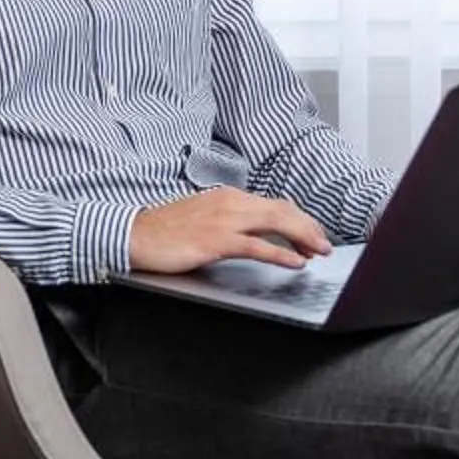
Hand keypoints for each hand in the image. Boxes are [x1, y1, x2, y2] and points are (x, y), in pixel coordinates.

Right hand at [128, 188, 332, 273]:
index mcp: (228, 196)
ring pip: (275, 223)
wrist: (134, 234)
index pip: (275, 204)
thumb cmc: (166, 229)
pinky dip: (280, 254)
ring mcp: (223, 221)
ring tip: (319, 251)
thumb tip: (254, 232)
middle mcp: (230, 202)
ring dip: (303, 237)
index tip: (313, 235)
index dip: (299, 220)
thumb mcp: (204, 217)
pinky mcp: (215, 241)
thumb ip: (230, 220)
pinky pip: (256, 247)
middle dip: (309, 228)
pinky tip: (295, 262)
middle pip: (282, 211)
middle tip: (325, 245)